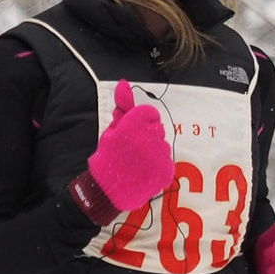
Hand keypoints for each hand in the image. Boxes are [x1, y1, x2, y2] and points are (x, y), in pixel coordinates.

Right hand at [86, 79, 176, 212]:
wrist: (107, 190)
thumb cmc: (108, 157)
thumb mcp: (112, 129)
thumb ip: (123, 106)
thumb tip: (124, 83)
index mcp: (133, 125)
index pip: (150, 113)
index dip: (142, 123)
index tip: (134, 133)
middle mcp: (147, 138)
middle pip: (157, 129)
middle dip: (147, 137)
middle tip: (133, 150)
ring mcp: (158, 156)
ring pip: (162, 146)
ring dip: (153, 152)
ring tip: (137, 163)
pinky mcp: (165, 171)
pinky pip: (167, 162)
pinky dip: (158, 167)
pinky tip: (144, 172)